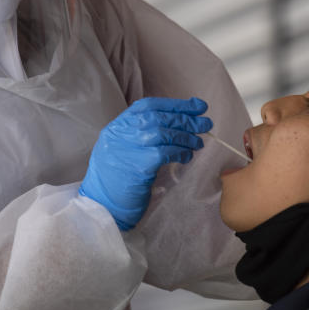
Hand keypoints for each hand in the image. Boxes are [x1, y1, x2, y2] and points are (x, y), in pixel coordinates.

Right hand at [79, 97, 211, 230]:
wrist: (102, 204)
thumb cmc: (116, 178)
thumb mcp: (122, 149)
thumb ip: (141, 134)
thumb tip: (178, 123)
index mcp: (117, 127)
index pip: (148, 106)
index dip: (175, 104)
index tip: (197, 106)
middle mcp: (120, 134)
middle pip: (158, 118)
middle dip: (186, 119)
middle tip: (206, 124)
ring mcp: (127, 149)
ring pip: (163, 133)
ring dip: (186, 137)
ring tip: (198, 142)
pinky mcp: (138, 167)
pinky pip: (165, 153)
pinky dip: (180, 152)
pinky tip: (187, 156)